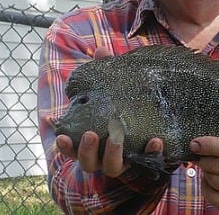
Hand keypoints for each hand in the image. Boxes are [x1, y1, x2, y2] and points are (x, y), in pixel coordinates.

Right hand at [56, 46, 163, 177]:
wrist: (154, 123)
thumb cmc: (122, 105)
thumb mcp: (113, 90)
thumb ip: (104, 72)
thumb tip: (100, 51)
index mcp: (90, 141)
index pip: (71, 149)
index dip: (65, 146)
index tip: (62, 137)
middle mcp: (103, 156)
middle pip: (88, 163)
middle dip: (87, 150)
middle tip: (91, 134)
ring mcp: (123, 161)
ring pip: (113, 168)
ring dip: (113, 154)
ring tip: (117, 139)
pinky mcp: (144, 161)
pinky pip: (147, 161)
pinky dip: (151, 152)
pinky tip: (156, 140)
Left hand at [190, 136, 218, 209]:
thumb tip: (198, 144)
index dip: (209, 146)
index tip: (194, 144)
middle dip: (204, 159)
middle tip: (201, 155)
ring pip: (214, 181)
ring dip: (206, 172)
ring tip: (209, 166)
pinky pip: (214, 198)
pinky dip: (206, 187)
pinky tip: (210, 180)